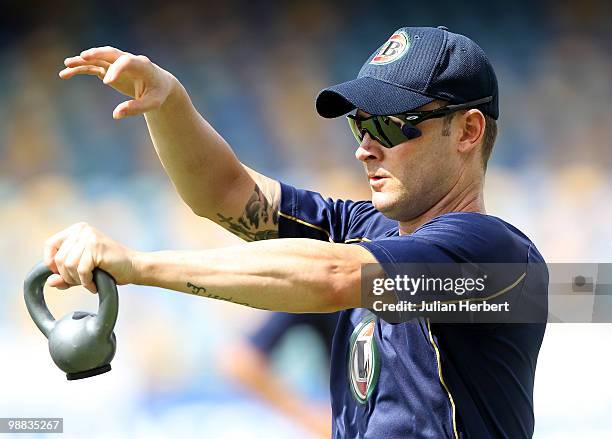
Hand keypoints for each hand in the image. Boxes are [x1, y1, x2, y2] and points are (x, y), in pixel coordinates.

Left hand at [43, 222, 136, 292]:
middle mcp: (82, 230)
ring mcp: (89, 237)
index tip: (61, 273)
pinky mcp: (96, 247)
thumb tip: (50, 281)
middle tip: (81, 281)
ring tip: (88, 282)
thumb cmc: (110, 268)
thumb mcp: (82, 270)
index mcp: (76, 230)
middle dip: (67, 276)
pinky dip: (86, 282)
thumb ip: (65, 274)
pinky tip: (93, 284)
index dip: (50, 262)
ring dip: (77, 279)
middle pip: (58, 259)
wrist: (134, 267)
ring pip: (68, 265)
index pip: (50, 244)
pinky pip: (81, 270)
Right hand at [59, 46, 176, 118]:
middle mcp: (128, 60)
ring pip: (98, 59)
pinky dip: (80, 69)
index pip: (127, 62)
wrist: (159, 85)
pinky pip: (93, 68)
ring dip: (83, 61)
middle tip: (84, 56)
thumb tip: (116, 114)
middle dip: (97, 54)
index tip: (107, 82)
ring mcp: (117, 64)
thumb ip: (136, 108)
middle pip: (111, 53)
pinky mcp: (109, 70)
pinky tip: (65, 73)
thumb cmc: (157, 93)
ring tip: (67, 64)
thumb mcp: (152, 103)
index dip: (116, 70)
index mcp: (142, 65)